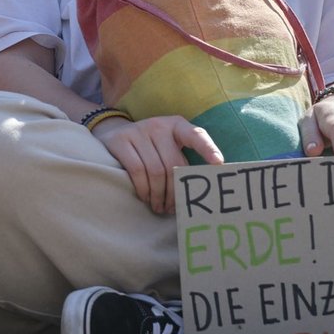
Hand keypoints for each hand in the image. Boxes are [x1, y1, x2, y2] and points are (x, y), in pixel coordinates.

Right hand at [92, 115, 222, 214]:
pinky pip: (137, 171)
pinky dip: (144, 189)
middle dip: (175, 190)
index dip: (208, 149)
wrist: (114, 134)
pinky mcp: (121, 140)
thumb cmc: (150, 148)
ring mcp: (139, 131)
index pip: (196, 135)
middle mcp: (159, 125)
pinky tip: (146, 198)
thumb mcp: (168, 146)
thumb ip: (181, 160)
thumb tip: (201, 189)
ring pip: (156, 170)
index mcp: (177, 125)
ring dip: (159, 195)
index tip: (219, 164)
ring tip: (159, 207)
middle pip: (173, 163)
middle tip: (173, 209)